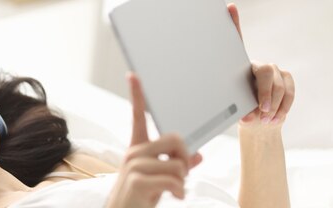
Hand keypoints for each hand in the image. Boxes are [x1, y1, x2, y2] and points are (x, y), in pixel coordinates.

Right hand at [105, 74, 201, 207]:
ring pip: (178, 162)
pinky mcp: (138, 181)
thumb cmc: (140, 197)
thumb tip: (198, 155)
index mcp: (137, 148)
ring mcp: (134, 166)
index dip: (137, 95)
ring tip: (175, 189)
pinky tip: (175, 196)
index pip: (137, 116)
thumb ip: (177, 165)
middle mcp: (134, 153)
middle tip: (182, 173)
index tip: (134, 75)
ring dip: (184, 179)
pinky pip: (174, 179)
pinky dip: (180, 190)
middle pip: (175, 138)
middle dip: (185, 157)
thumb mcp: (160, 179)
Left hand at [227, 3, 295, 129]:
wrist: (257, 123)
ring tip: (264, 121)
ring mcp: (274, 70)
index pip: (236, 44)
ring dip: (272, 107)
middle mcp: (256, 65)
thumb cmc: (240, 113)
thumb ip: (238, 109)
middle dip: (264, 93)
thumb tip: (247, 116)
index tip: (230, 8)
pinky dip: (282, 108)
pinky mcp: (287, 78)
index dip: (234, 24)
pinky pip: (289, 92)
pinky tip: (274, 118)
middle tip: (260, 111)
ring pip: (278, 86)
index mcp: (238, 69)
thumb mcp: (233, 110)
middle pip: (265, 73)